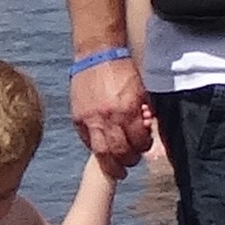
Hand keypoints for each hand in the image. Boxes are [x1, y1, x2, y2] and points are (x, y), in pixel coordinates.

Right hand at [71, 51, 155, 167]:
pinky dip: (95, 149)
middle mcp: (109, 117)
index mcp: (128, 109)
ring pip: (101, 153)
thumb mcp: (141, 89)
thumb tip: (146, 129)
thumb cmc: (121, 70)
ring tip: (117, 170)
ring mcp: (91, 119)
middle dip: (129, 161)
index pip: (139, 141)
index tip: (144, 146)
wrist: (97, 54)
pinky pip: (87, 141)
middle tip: (131, 162)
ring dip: (111, 165)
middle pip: (120, 152)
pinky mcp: (78, 118)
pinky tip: (102, 151)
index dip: (144, 146)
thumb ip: (144, 111)